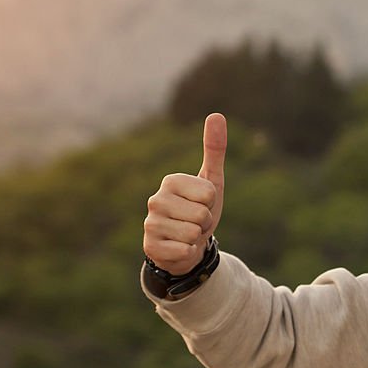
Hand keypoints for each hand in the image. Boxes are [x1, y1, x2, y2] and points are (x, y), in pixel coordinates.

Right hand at [143, 113, 226, 274]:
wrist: (186, 247)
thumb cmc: (199, 211)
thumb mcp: (212, 182)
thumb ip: (215, 149)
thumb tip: (216, 114)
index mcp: (171, 181)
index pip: (209, 193)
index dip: (211, 203)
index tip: (202, 205)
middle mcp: (155, 199)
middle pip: (202, 214)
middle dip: (205, 222)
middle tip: (195, 223)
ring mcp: (150, 224)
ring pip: (193, 233)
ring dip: (196, 238)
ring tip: (187, 235)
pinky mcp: (150, 247)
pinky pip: (184, 250)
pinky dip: (187, 252)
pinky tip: (179, 248)